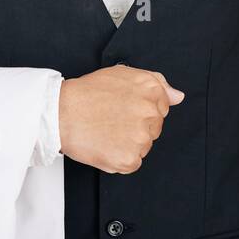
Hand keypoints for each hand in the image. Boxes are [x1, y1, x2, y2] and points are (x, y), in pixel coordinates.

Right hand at [58, 64, 183, 173]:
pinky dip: (118, 159)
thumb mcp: (123, 74)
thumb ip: (157, 83)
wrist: (60, 113)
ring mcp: (141, 139)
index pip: (161, 108)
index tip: (123, 109)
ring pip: (143, 146)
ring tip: (105, 131)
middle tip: (111, 120)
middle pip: (153, 129)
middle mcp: (151, 115)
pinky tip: (104, 145)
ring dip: (127, 143)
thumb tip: (179, 96)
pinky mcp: (129, 159)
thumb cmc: (88, 93)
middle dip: (136, 127)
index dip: (139, 110)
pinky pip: (131, 163)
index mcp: (152, 92)